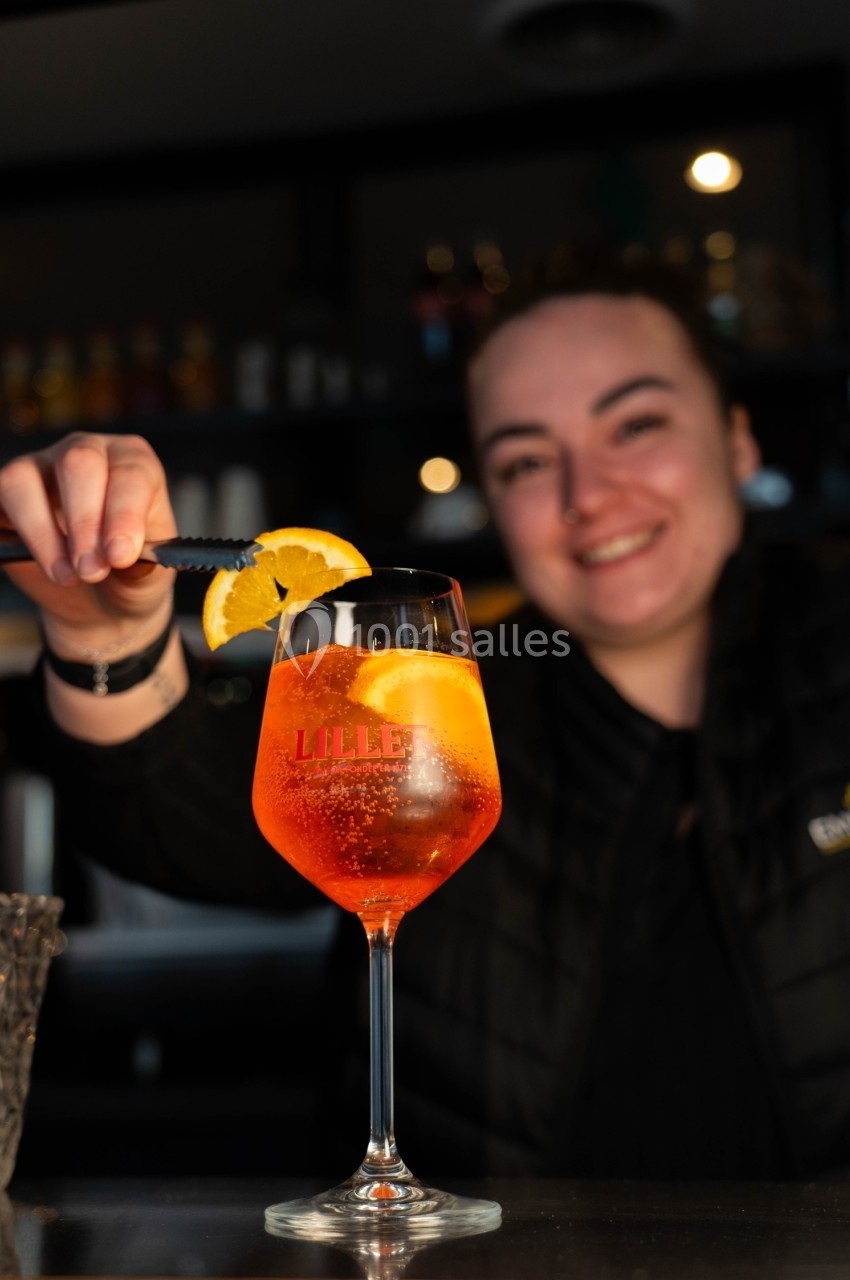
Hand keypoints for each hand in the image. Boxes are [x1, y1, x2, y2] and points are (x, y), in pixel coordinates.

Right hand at [0, 432, 177, 655]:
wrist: (101, 597)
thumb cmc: (129, 573)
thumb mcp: (146, 577)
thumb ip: (140, 568)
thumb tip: (124, 563)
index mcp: (134, 461)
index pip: (131, 474)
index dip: (125, 516)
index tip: (120, 556)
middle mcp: (88, 452)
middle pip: (79, 463)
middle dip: (85, 522)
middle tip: (92, 570)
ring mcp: (42, 466)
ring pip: (25, 479)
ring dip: (44, 533)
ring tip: (67, 576)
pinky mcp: (9, 490)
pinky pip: (2, 496)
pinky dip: (19, 534)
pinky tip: (43, 565)